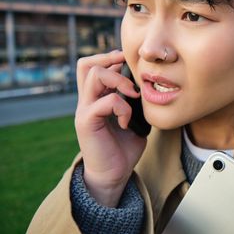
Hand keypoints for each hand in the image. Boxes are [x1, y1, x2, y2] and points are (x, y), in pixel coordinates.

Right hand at [74, 50, 144, 206]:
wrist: (113, 174)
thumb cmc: (125, 146)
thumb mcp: (134, 117)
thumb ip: (136, 101)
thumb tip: (149, 84)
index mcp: (96, 97)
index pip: (91, 66)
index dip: (109, 58)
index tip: (129, 64)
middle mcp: (87, 101)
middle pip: (86, 64)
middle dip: (110, 61)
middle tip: (130, 75)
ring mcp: (85, 110)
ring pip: (93, 75)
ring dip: (118, 80)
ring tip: (132, 95)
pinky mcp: (87, 123)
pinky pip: (104, 101)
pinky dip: (121, 106)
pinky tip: (126, 121)